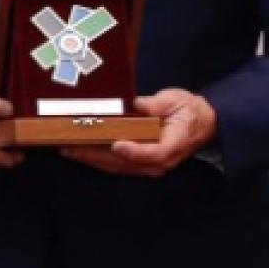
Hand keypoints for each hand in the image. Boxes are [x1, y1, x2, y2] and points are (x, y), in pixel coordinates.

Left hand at [62, 88, 218, 176]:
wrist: (200, 124)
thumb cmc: (188, 111)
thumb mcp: (176, 101)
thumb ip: (157, 104)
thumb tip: (138, 104)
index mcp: (174, 144)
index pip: (154, 154)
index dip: (135, 152)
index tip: (117, 144)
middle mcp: (161, 161)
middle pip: (126, 163)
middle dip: (96, 155)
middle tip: (71, 147)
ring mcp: (149, 166)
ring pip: (117, 167)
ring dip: (91, 159)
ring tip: (68, 150)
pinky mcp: (139, 164)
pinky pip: (116, 165)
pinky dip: (96, 159)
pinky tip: (79, 152)